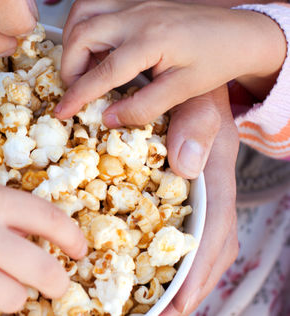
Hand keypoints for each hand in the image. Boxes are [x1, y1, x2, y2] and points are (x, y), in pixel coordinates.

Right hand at [55, 0, 284, 120]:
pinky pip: (94, 9)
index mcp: (151, 41)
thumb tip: (107, 119)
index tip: (61, 112)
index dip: (78, 95)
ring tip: (83, 69)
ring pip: (81, 14)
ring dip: (72, 43)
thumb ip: (143, 108)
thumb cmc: (215, 62)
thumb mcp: (183, 92)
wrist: (238, 33)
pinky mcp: (134, 4)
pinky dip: (84, 30)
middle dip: (69, 67)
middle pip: (81, 35)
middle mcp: (137, 17)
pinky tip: (97, 52)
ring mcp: (134, 6)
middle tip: (76, 90)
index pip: (103, 72)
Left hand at [161, 86, 239, 314]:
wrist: (186, 74)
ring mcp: (197, 190)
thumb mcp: (195, 102)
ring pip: (200, 241)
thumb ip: (194, 127)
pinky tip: (150, 266)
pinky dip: (171, 250)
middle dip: (194, 284)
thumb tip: (186, 166)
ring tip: (160, 307)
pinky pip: (182, 225)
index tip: (183, 302)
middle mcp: (209, 188)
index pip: (216, 229)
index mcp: (216, 173)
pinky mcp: (180, 187)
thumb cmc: (190, 89)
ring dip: (184, 275)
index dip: (201, 268)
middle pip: (212, 247)